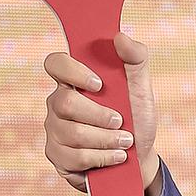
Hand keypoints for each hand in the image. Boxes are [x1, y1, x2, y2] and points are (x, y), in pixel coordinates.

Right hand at [44, 31, 159, 195]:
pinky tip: (115, 158)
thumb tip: (120, 37)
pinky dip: (101, 158)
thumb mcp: (141, 89)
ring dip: (106, 140)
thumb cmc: (136, 118)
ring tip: (125, 143)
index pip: (55, 64)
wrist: (140, 157)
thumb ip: (136, 59)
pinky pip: (74, 157)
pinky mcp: (58, 156)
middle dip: (100, 116)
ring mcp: (54, 130)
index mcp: (73, 81)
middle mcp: (58, 103)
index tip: (99, 85)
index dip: (73, 72)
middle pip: (65, 104)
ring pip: (72, 134)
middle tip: (121, 123)